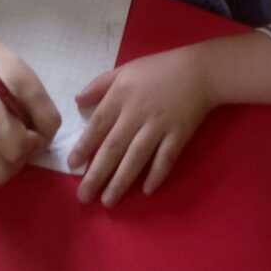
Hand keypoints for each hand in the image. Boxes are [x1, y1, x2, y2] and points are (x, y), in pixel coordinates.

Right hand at [0, 34, 60, 186]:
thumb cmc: (6, 70)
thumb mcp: (33, 85)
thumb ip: (47, 116)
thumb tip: (45, 142)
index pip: (16, 150)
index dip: (33, 142)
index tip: (34, 124)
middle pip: (2, 174)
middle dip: (22, 158)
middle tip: (27, 132)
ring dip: (14, 159)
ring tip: (19, 131)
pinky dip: (5, 154)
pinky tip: (9, 132)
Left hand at [68, 46, 213, 206]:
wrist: (198, 70)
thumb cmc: (158, 69)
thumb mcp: (125, 70)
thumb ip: (99, 85)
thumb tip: (77, 102)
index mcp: (121, 95)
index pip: (97, 125)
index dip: (84, 146)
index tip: (72, 165)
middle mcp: (137, 113)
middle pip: (113, 147)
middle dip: (97, 174)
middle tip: (84, 196)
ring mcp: (159, 125)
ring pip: (136, 158)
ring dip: (121, 181)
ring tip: (108, 201)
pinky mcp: (179, 134)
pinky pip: (165, 158)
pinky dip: (156, 174)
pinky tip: (146, 190)